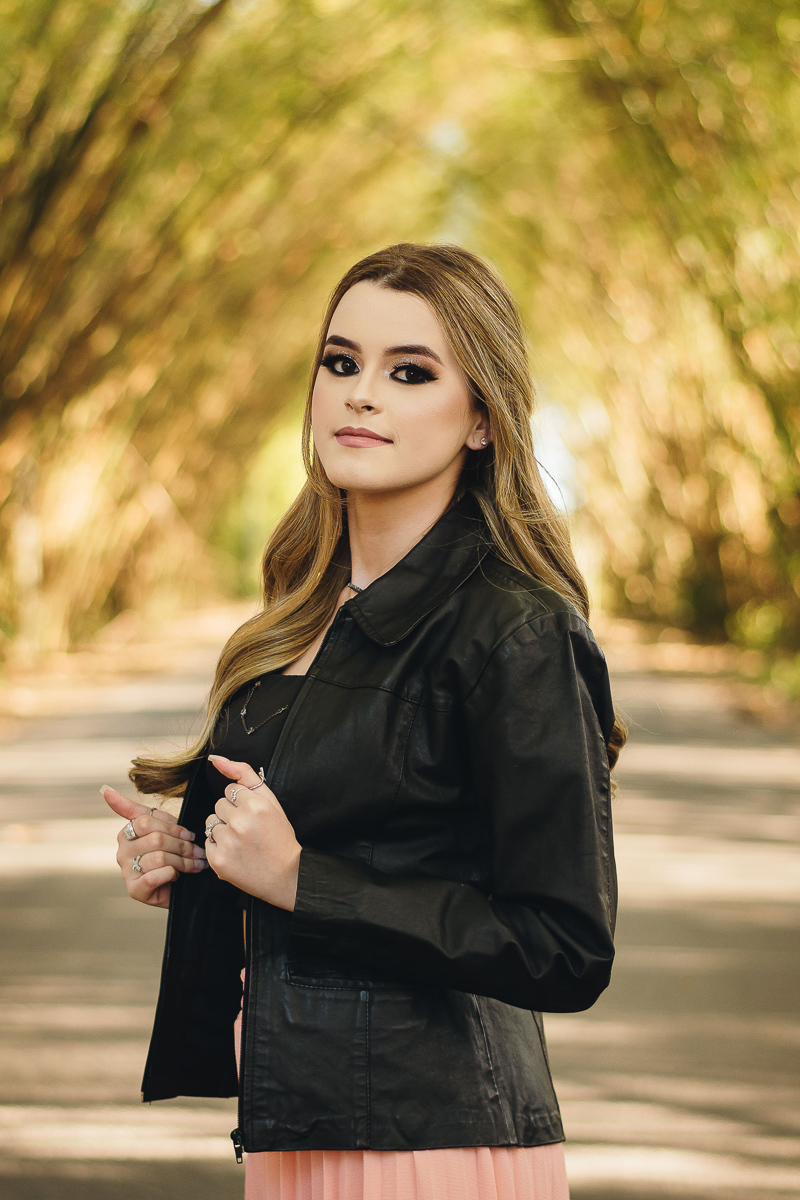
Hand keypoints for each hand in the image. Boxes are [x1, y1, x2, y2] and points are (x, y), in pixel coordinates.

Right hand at [103, 785, 207, 908]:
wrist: (179, 887)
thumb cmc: (170, 854)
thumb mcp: (160, 828)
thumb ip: (140, 810)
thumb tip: (106, 790)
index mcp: (127, 833)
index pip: (146, 821)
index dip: (172, 827)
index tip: (189, 835)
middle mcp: (122, 851)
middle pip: (155, 839)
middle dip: (182, 846)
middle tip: (197, 852)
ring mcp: (126, 871)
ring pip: (158, 857)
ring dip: (182, 862)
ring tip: (193, 865)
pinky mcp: (134, 890)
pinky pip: (154, 876)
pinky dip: (171, 874)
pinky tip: (177, 876)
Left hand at [205, 755, 301, 910]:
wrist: (286, 876)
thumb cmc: (279, 836)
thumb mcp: (270, 801)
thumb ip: (244, 774)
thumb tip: (216, 759)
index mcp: (255, 805)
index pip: (231, 790)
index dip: (243, 803)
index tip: (255, 816)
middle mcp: (239, 822)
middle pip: (219, 805)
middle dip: (231, 815)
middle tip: (249, 830)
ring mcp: (227, 842)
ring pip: (211, 822)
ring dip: (223, 830)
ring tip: (242, 842)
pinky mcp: (217, 860)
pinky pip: (208, 841)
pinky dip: (219, 847)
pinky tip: (236, 853)